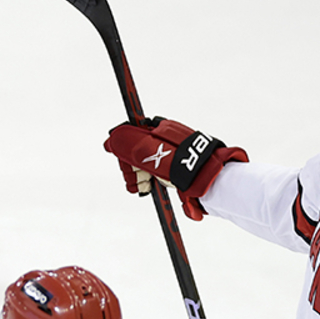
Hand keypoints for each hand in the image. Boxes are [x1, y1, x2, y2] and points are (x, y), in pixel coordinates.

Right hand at [103, 117, 247, 219]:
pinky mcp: (173, 168)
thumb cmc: (183, 164)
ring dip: (139, 177)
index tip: (126, 165)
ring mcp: (168, 154)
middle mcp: (162, 140)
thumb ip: (128, 145)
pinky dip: (147, 182)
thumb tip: (109, 141)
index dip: (124, 152)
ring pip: (142, 165)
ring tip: (145, 186)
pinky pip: (153, 174)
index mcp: (158, 130)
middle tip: (139, 179)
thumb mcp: (150, 152)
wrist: (210, 179)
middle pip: (134, 152)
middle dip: (132, 168)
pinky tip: (149, 188)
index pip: (130, 136)